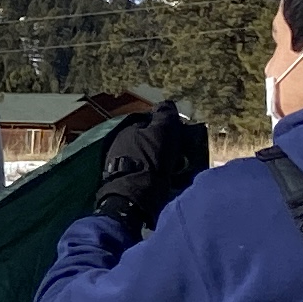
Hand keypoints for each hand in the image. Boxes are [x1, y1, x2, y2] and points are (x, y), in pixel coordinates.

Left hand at [94, 102, 211, 232]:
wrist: (136, 197)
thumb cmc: (150, 160)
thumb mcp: (161, 132)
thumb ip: (165, 116)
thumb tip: (167, 104)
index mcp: (127, 130)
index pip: (150, 122)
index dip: (167, 126)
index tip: (181, 134)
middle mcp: (120, 145)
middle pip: (149, 140)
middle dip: (165, 144)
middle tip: (182, 152)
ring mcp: (121, 164)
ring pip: (148, 157)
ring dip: (162, 160)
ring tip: (178, 168)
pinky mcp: (126, 182)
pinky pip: (146, 172)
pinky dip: (157, 173)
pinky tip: (167, 179)